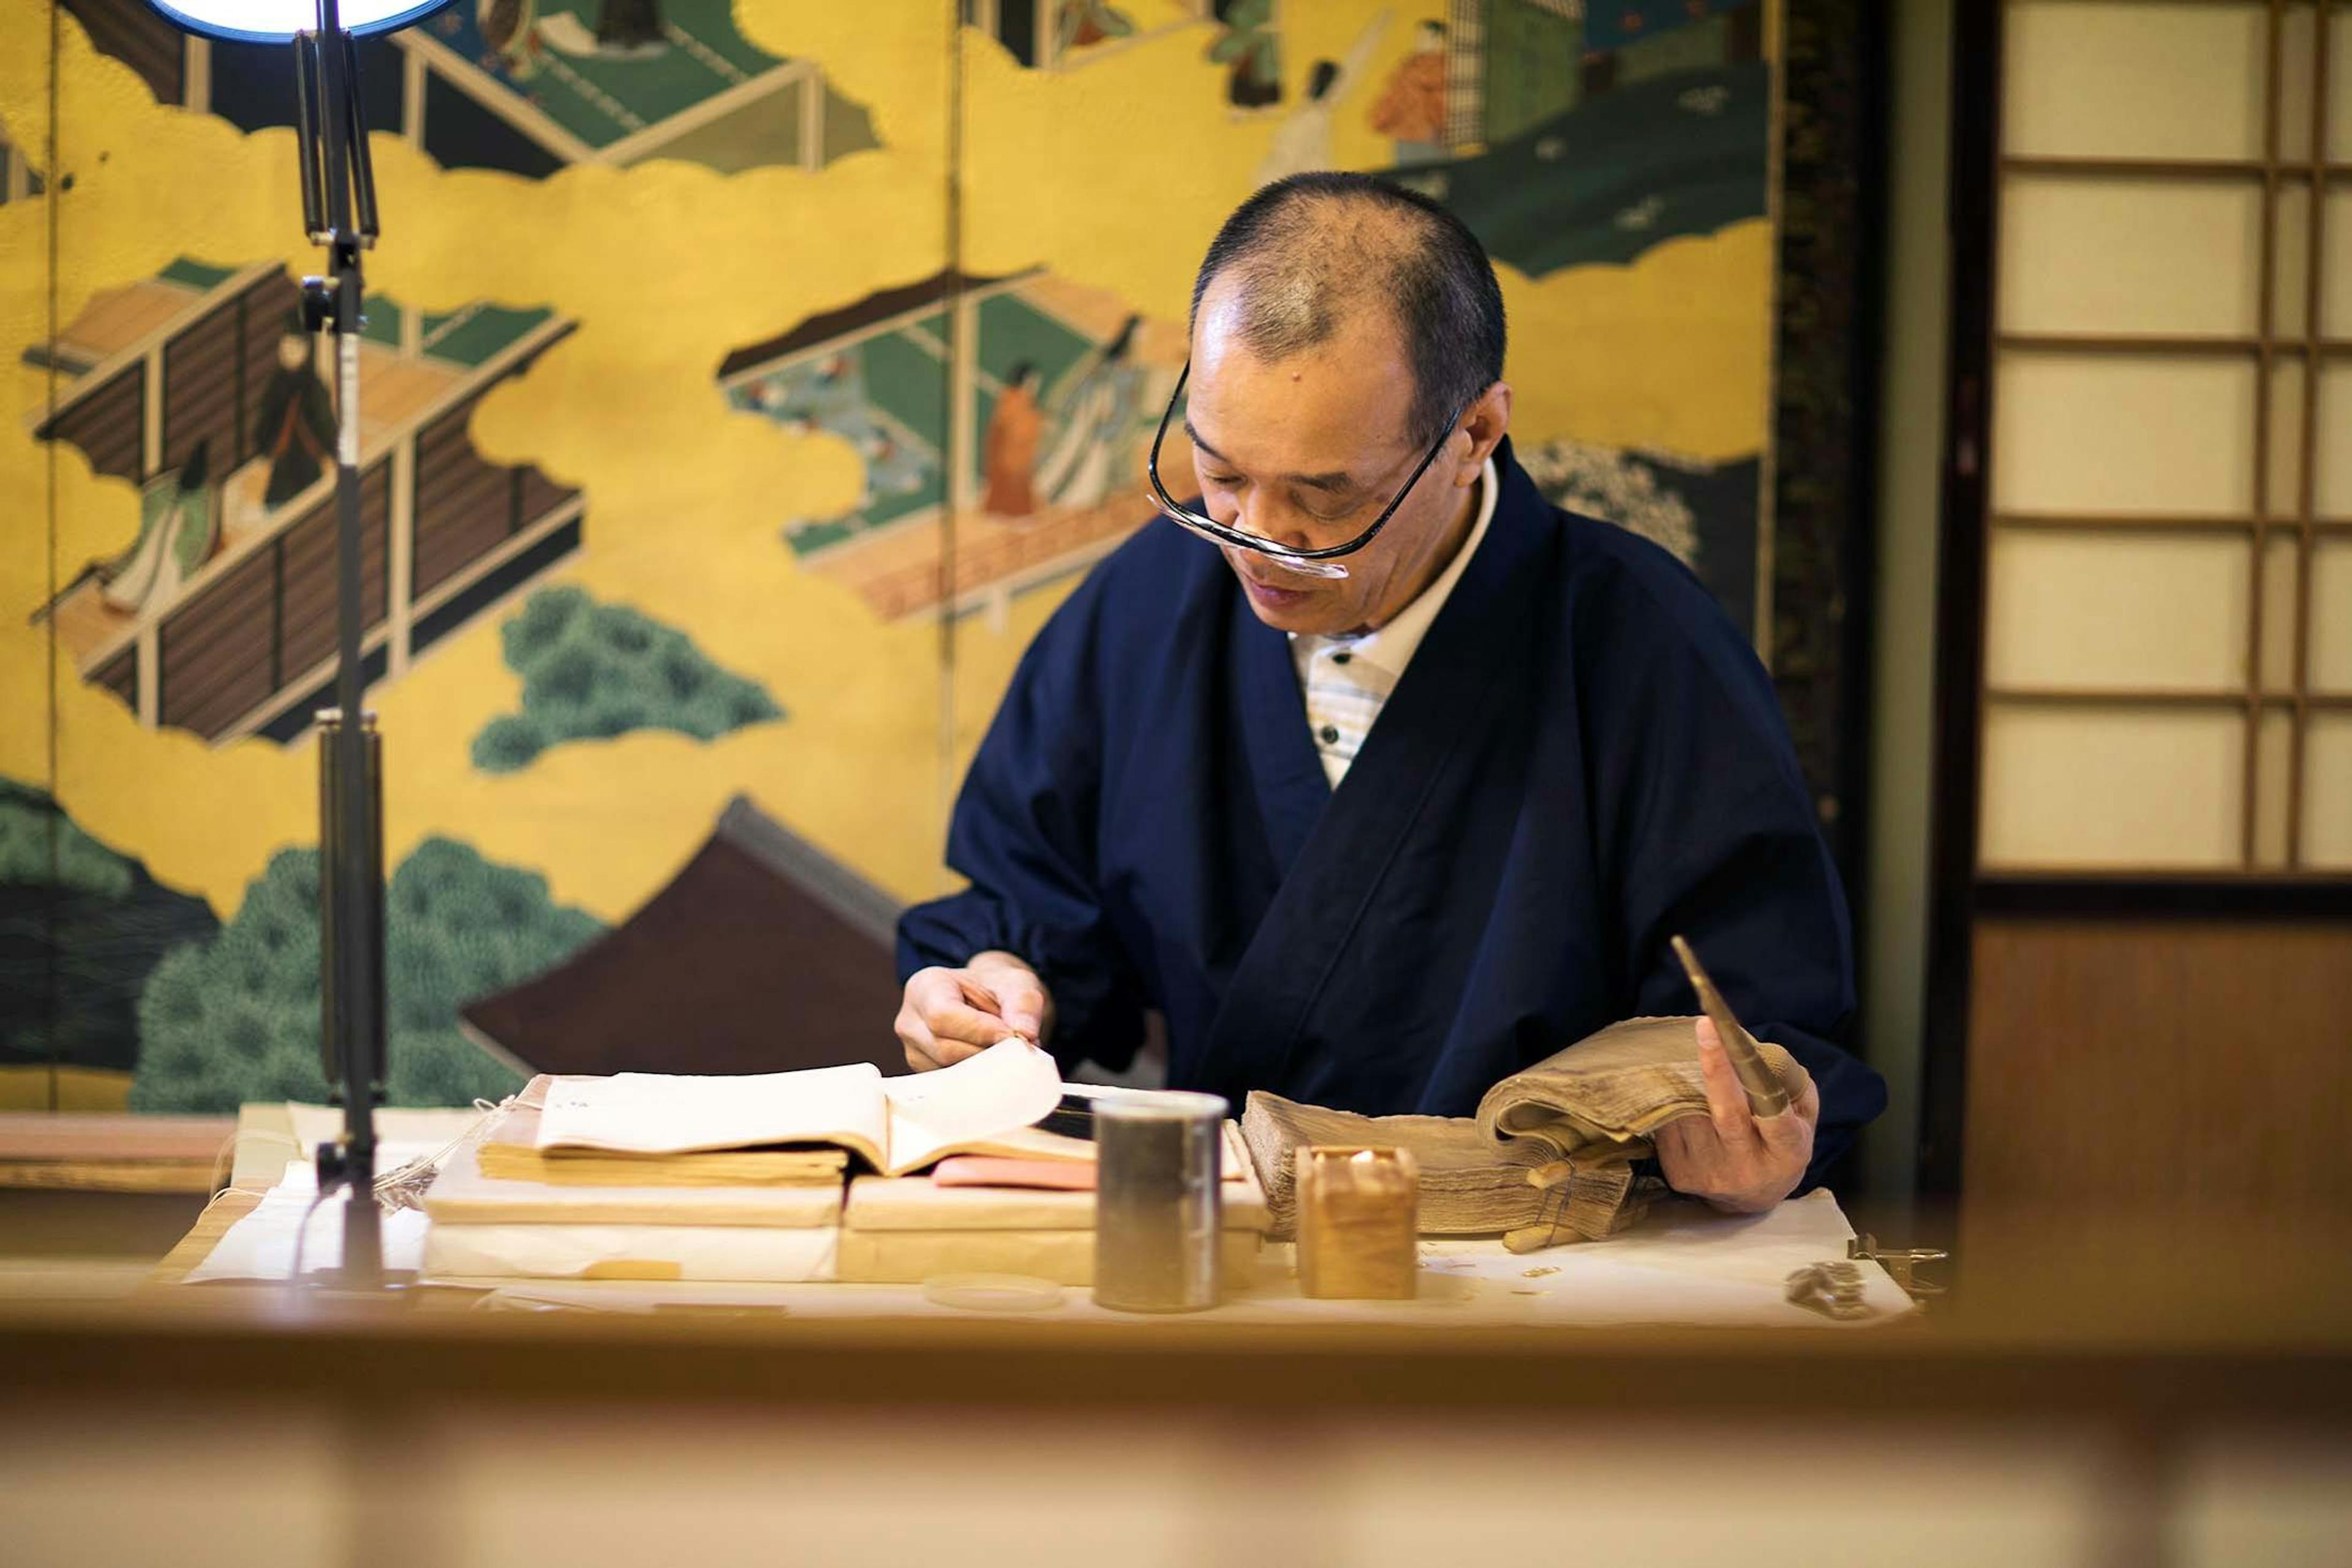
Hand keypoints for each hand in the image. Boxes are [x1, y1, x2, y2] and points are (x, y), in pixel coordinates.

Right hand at [895, 951, 1051, 1071]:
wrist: (985, 1003)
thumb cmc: (996, 990)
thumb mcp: (1015, 984)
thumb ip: (1022, 1005)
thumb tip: (1024, 1036)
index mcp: (925, 986)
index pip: (942, 1015)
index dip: (979, 1030)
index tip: (1012, 1036)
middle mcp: (910, 1021)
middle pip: (944, 1049)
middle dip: (986, 1053)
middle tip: (1018, 1051)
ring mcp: (913, 1051)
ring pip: (948, 1072)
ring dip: (984, 1069)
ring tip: (1006, 1054)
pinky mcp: (924, 1074)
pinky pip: (950, 1086)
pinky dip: (977, 1080)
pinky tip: (994, 1067)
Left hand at [1651, 1016, 1819, 1213]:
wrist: (1750, 1203)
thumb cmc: (1777, 1150)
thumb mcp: (1801, 1122)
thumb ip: (1794, 1088)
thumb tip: (1764, 1053)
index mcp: (1785, 1152)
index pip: (1772, 1112)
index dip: (1752, 1075)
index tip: (1734, 1038)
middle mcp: (1748, 1167)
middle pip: (1727, 1113)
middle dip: (1715, 1067)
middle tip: (1705, 1026)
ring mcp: (1711, 1174)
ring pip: (1694, 1115)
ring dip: (1692, 1085)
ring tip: (1697, 1070)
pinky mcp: (1681, 1176)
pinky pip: (1672, 1126)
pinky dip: (1677, 1105)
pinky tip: (1685, 1100)